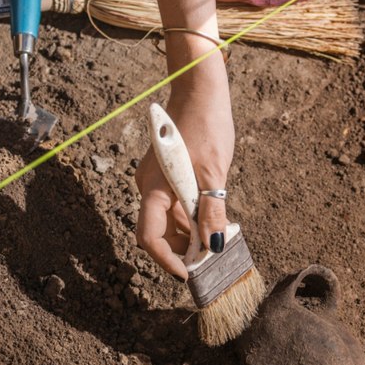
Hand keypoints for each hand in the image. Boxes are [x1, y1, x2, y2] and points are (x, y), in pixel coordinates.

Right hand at [134, 75, 234, 278]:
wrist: (198, 90)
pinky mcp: (167, 174)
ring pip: (167, 219)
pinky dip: (190, 217)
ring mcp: (156, 180)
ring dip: (188, 234)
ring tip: (215, 241)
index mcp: (153, 188)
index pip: (149, 237)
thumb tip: (213, 245)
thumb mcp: (213, 173)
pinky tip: (210, 220)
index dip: (166, 260)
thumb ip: (212, 211)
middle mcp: (148, 186)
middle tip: (210, 259)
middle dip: (180, 250)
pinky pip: (173, 204)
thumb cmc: (205, 126)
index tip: (188, 274)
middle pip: (157, 232)